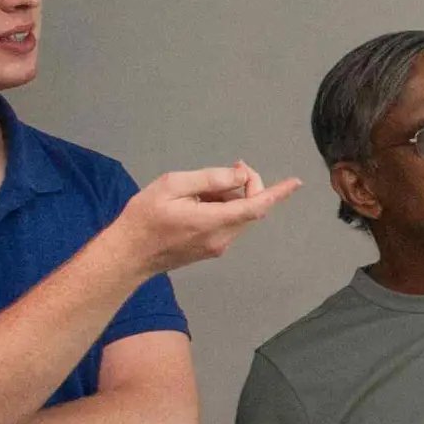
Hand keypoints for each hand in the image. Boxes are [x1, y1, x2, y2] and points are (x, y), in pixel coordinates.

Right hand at [115, 164, 304, 274]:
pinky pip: (228, 224)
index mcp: (213, 221)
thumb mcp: (172, 186)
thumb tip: (239, 177)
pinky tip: (201, 202)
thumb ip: (210, 180)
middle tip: (232, 168)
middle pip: (250, 209)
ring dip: (233, 197)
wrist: (128, 255)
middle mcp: (221, 239)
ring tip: (203, 188)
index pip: (256, 206)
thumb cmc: (144, 218)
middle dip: (248, 185)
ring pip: (239, 216)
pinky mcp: (210, 250)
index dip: (277, 193)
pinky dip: (224, 208)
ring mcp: (217, 247)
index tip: (295, 182)